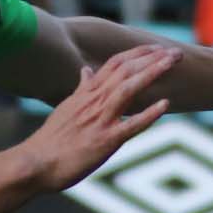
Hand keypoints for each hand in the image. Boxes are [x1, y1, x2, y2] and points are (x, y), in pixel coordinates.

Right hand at [20, 46, 178, 188]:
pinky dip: (148, 114)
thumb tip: (85, 71)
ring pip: (128, 89)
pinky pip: (130, 125)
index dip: (138, 54)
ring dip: (152, 73)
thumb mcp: (65, 107)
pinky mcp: (104, 140)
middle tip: (176, 52)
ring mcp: (100, 120)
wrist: (35, 164)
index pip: (115, 64)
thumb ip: (80, 89)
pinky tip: (165, 105)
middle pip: (126, 70)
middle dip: (152, 58)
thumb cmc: (50, 140)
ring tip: (173, 62)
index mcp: (86, 93)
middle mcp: (94, 101)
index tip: (157, 48)